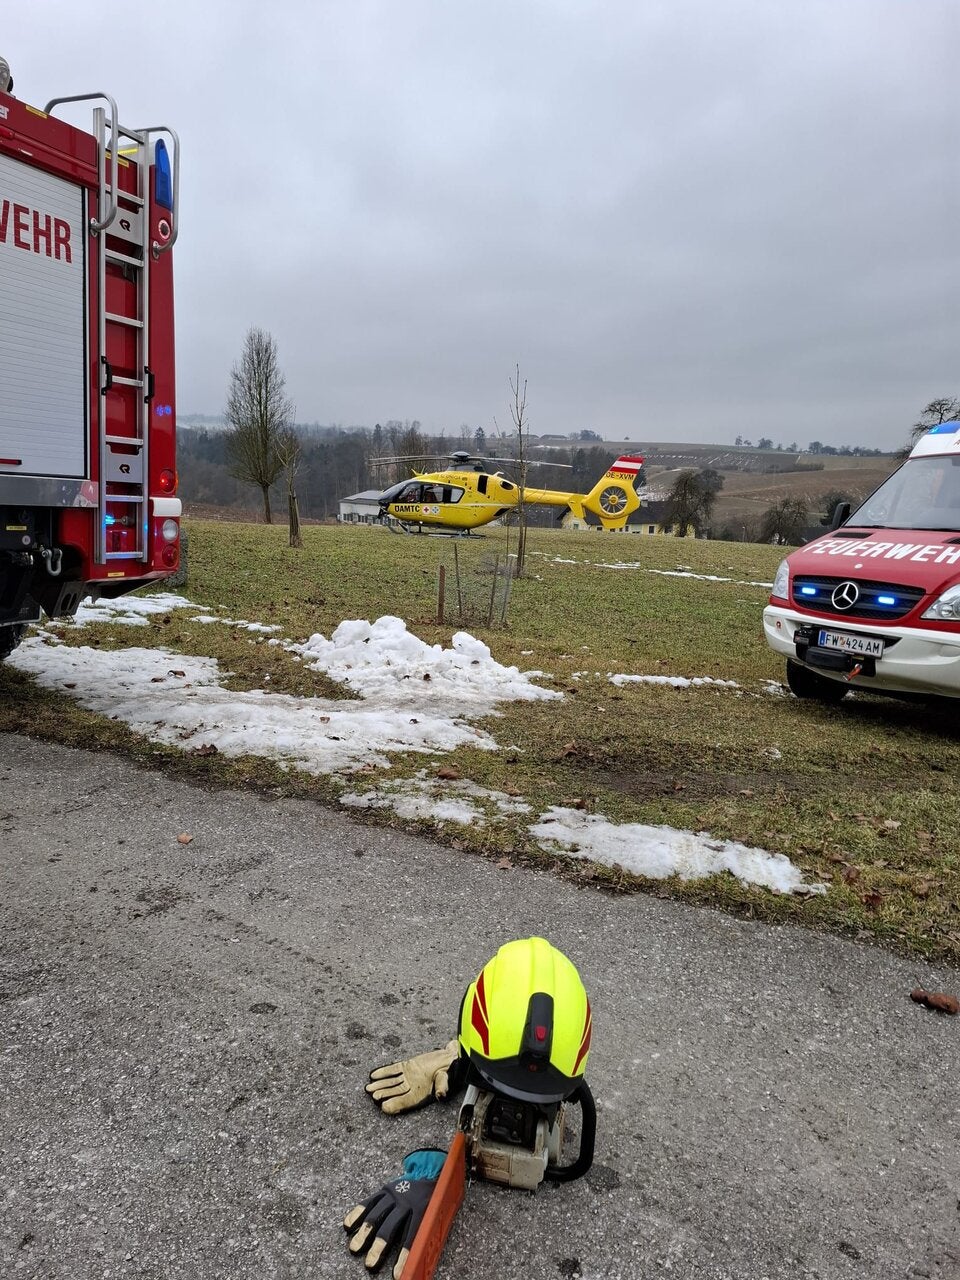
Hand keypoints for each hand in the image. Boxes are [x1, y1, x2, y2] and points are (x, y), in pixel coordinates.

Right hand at [344, 1148, 446, 1276]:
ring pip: (376, 1214)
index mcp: (421, 1208)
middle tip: (370, 1263)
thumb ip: (425, 1233)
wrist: (430, 1171)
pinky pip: (368, 1202)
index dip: (404, 1255)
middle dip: (379, 1247)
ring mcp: (393, 1194)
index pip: (411, 1235)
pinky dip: (357, 1213)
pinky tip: (348, 1226)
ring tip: (355, 1248)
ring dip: (364, 1233)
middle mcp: (405, 1201)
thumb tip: (420, 1261)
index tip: (396, 1274)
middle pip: (390, 1226)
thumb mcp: (436, 1215)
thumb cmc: (434, 1200)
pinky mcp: (384, 1190)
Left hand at [365, 1039, 458, 1114]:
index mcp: (420, 1094)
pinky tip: (374, 1075)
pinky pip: (393, 1070)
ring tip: (369, 1088)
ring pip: (391, 1082)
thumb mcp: (444, 1079)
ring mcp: (408, 1077)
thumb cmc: (448, 1071)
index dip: (394, 1104)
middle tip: (373, 1096)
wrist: (449, 1058)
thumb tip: (441, 1094)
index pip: (405, 1101)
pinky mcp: (407, 1066)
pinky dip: (384, 1072)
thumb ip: (441, 1086)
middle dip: (384, 1094)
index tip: (384, 1107)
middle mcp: (412, 1087)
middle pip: (394, 1092)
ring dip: (380, 1085)